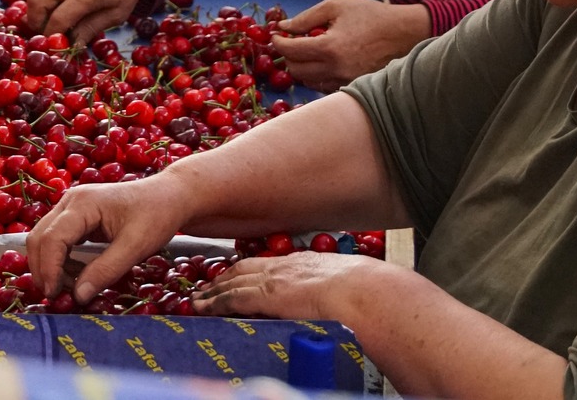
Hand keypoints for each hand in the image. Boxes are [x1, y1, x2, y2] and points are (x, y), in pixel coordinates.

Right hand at [24, 0, 156, 42]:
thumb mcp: (116, 15)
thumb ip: (90, 29)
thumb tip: (71, 46)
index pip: (58, 18)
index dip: (53, 36)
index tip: (56, 48)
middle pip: (36, 2)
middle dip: (35, 23)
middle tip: (46, 35)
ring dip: (41, 13)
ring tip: (58, 25)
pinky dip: (49, 4)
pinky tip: (65, 10)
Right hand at [26, 175, 193, 306]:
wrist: (170, 196)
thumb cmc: (156, 216)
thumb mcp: (135, 246)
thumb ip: (106, 270)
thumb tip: (78, 296)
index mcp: (82, 203)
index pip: (51, 238)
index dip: (48, 269)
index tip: (54, 295)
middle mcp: (70, 201)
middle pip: (40, 236)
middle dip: (42, 269)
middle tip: (56, 297)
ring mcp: (71, 206)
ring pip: (44, 237)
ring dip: (49, 265)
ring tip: (67, 289)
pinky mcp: (76, 215)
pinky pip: (57, 238)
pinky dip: (59, 259)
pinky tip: (74, 275)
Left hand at [193, 250, 398, 321]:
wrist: (375, 297)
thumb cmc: (377, 298)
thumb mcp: (357, 290)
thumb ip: (343, 297)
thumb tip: (351, 312)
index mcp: (311, 264)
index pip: (273, 266)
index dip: (252, 271)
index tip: (239, 276)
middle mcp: (290, 267)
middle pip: (248, 268)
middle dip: (226, 276)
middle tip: (208, 284)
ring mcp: (277, 280)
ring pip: (235, 281)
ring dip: (214, 289)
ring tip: (199, 297)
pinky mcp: (268, 296)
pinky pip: (234, 298)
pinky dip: (216, 301)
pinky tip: (203, 306)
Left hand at [269, 0, 430, 91]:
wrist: (404, 32)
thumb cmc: (370, 15)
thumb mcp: (336, 6)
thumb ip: (306, 17)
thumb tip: (283, 27)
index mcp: (330, 47)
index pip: (291, 51)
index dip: (278, 43)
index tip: (276, 36)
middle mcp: (336, 69)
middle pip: (296, 70)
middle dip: (288, 56)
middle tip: (291, 42)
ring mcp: (346, 81)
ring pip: (308, 81)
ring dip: (301, 67)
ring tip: (307, 51)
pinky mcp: (353, 86)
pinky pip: (324, 86)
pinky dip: (317, 75)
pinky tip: (322, 61)